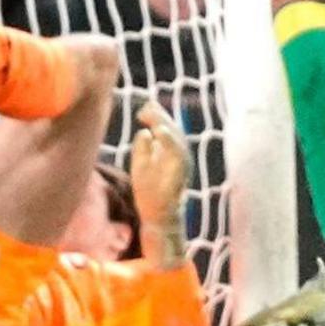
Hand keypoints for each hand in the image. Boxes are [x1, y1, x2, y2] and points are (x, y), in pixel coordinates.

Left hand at [126, 103, 188, 251]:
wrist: (156, 216)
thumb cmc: (149, 192)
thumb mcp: (141, 165)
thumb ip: (142, 148)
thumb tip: (144, 132)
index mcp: (172, 152)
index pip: (167, 129)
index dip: (157, 116)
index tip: (142, 110)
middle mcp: (181, 155)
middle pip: (172, 129)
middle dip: (159, 116)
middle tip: (144, 109)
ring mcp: (183, 163)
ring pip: (176, 137)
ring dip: (164, 123)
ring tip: (150, 113)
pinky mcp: (180, 172)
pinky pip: (178, 152)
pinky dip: (169, 140)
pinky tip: (160, 130)